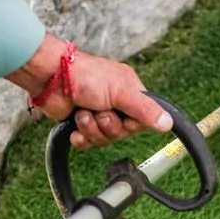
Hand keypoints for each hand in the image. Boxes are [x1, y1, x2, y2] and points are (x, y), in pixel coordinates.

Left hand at [7, 33, 172, 148]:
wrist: (52, 78)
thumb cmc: (86, 75)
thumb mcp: (122, 91)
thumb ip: (146, 109)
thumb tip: (168, 123)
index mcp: (130, 94)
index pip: (142, 122)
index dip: (131, 124)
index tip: (124, 116)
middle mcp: (116, 105)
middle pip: (122, 133)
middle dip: (108, 126)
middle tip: (99, 110)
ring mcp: (97, 115)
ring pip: (104, 139)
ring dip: (91, 128)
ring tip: (83, 112)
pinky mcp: (80, 124)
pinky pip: (88, 143)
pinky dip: (80, 137)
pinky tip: (75, 126)